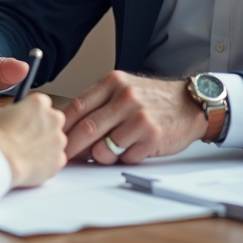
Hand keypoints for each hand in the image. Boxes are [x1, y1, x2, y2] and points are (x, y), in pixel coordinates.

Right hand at [0, 94, 66, 187]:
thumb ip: (3, 110)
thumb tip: (1, 114)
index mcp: (39, 103)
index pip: (41, 102)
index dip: (31, 111)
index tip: (24, 118)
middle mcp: (54, 119)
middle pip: (52, 120)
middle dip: (42, 127)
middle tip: (25, 136)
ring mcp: (59, 140)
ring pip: (55, 140)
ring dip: (45, 144)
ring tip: (26, 152)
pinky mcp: (59, 159)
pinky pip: (55, 158)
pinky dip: (46, 161)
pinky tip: (31, 163)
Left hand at [61, 71, 206, 163]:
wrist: (188, 104)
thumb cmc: (152, 99)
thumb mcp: (123, 88)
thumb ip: (99, 103)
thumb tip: (70, 127)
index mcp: (113, 83)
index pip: (77, 106)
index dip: (62, 127)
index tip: (54, 138)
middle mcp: (125, 98)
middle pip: (86, 129)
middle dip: (72, 148)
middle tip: (65, 157)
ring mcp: (139, 118)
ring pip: (103, 149)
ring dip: (99, 157)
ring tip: (107, 151)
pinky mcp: (152, 138)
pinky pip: (125, 158)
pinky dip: (122, 159)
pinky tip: (131, 149)